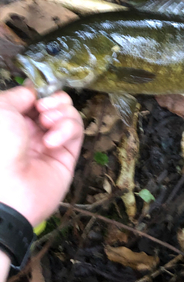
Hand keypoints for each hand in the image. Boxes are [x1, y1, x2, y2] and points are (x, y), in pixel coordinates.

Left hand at [0, 87, 82, 226]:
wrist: (6, 189)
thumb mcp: (0, 109)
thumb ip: (19, 94)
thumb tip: (34, 93)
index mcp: (12, 122)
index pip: (35, 99)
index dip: (40, 92)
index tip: (38, 92)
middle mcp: (31, 132)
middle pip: (55, 105)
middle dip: (54, 100)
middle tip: (42, 109)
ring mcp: (51, 144)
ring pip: (69, 115)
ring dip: (61, 113)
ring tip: (47, 123)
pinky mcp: (67, 156)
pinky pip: (77, 131)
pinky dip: (68, 129)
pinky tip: (52, 141)